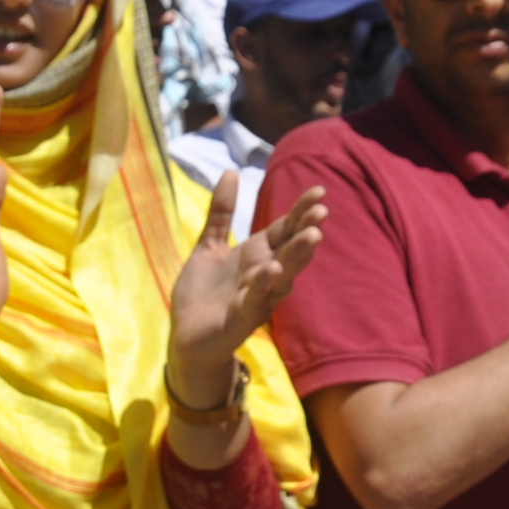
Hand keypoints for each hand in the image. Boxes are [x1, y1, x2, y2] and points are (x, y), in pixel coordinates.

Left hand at [169, 178, 326, 405]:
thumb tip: (230, 171)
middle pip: (290, 248)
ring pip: (283, 274)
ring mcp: (257, 295)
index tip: (320, 191)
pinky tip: (273, 268)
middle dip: (306, 230)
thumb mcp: (209, 245)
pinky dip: (264, 284)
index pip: (285, 228)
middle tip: (322, 211)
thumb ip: (221, 212)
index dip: (300, 211)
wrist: (186, 337)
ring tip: (313, 237)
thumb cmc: (203, 293)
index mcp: (257, 254)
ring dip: (297, 256)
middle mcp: (264, 273)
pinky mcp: (242, 316)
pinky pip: (256, 298)